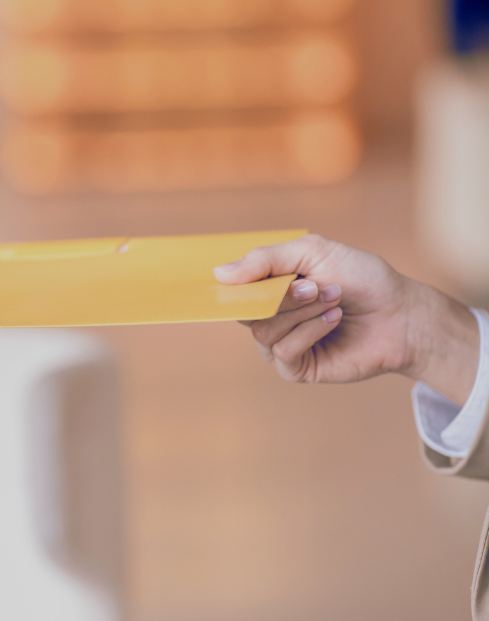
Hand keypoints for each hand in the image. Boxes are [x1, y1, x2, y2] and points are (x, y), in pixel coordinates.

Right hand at [213, 234, 479, 405]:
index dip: (233, 287)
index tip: (243, 280)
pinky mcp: (296, 368)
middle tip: (314, 286)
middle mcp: (270, 318)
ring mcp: (281, 344)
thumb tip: (219, 274)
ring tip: (333, 301)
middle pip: (245, 312)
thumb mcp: (312, 251)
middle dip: (281, 297)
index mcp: (268, 289)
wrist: (401, 314)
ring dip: (301, 313)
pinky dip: (309, 332)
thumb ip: (265, 260)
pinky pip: (283, 351)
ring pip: (264, 332)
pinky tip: (333, 321)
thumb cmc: (361, 278)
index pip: (233, 291)